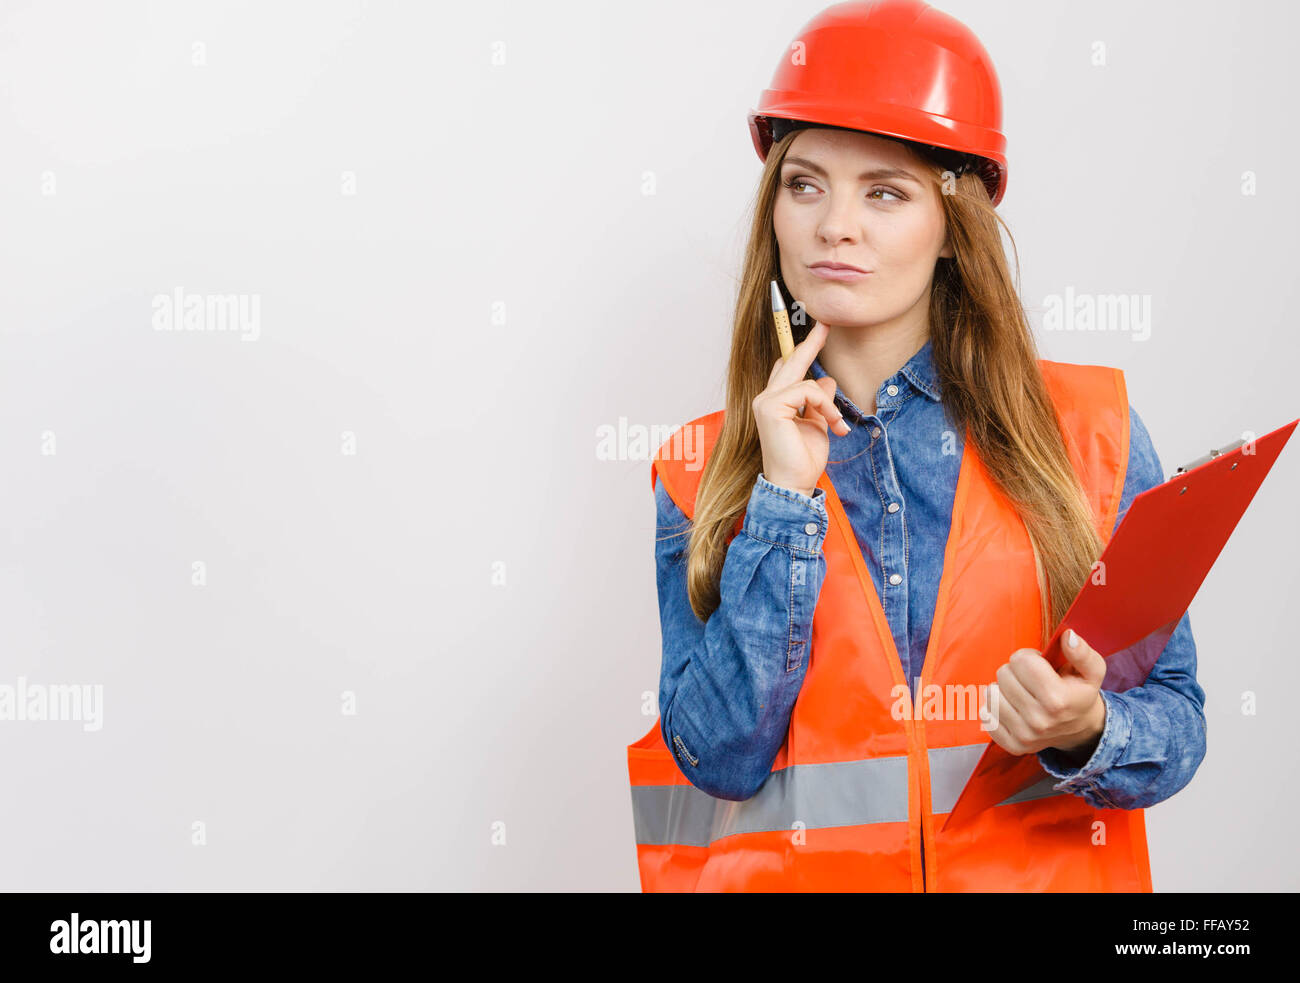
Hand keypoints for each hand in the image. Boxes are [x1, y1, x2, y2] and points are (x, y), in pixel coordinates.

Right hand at [752, 321, 850, 497]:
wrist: (794, 484)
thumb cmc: (803, 460)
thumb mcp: (819, 424)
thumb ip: (820, 402)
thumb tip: (826, 379)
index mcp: (775, 403)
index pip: (787, 369)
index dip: (801, 350)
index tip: (818, 330)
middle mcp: (766, 399)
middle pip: (790, 362)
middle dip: (810, 343)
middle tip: (826, 324)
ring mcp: (765, 402)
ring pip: (805, 380)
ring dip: (828, 403)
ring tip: (837, 424)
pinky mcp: (771, 407)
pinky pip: (808, 391)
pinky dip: (826, 406)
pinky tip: (832, 425)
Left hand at [981, 628, 1106, 759]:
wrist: (1080, 728)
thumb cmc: (1080, 693)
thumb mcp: (1092, 671)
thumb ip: (1081, 652)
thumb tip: (1068, 636)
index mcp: (1058, 700)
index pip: (1020, 660)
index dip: (1029, 657)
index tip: (1040, 665)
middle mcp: (1039, 720)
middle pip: (1003, 674)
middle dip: (1016, 671)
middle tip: (1032, 680)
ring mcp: (1024, 735)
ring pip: (990, 692)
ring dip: (1004, 688)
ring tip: (1023, 693)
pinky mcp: (1012, 745)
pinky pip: (986, 714)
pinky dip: (996, 707)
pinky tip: (1014, 708)